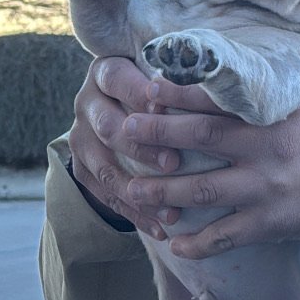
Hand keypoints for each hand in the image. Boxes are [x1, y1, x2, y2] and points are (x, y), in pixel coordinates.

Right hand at [68, 57, 185, 241]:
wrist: (125, 114)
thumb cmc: (164, 92)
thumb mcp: (168, 79)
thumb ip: (183, 82)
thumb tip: (219, 88)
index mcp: (107, 71)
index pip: (118, 79)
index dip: (141, 93)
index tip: (168, 110)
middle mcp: (88, 102)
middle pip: (108, 126)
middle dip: (142, 148)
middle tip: (174, 164)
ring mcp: (81, 137)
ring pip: (104, 167)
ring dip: (139, 192)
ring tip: (172, 211)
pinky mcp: (82, 168)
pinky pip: (105, 195)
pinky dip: (135, 214)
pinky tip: (160, 229)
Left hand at [120, 77, 299, 259]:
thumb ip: (284, 72)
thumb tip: (258, 43)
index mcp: (273, 112)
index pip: (217, 97)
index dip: (178, 93)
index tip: (148, 89)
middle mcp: (265, 147)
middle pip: (200, 138)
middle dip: (157, 134)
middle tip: (124, 131)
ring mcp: (265, 187)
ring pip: (203, 189)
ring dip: (163, 191)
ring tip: (132, 192)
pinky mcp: (271, 222)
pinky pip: (227, 235)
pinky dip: (199, 243)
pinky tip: (174, 244)